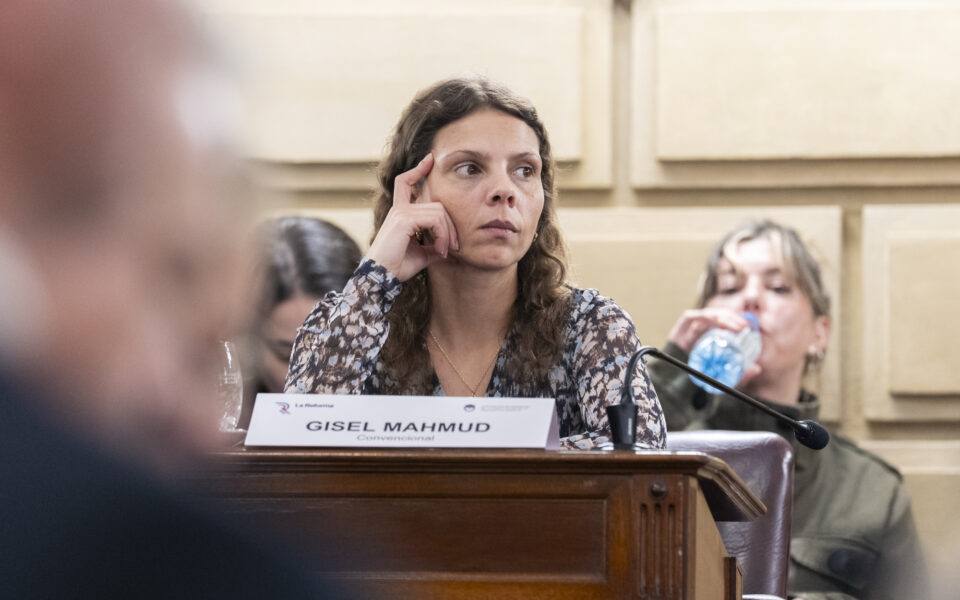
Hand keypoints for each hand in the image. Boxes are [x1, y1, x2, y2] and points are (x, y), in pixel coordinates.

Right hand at [364, 153, 459, 280]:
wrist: (382, 277)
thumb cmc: (398, 266)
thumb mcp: (422, 254)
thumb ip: (434, 245)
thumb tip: (450, 248)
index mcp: (400, 212)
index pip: (406, 182)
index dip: (417, 170)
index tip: (429, 159)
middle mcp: (399, 208)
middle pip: (437, 205)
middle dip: (450, 225)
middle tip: (454, 247)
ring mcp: (401, 212)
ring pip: (439, 212)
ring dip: (448, 234)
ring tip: (446, 251)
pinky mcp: (404, 219)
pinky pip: (434, 220)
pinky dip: (442, 235)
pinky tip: (440, 250)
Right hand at [668, 308, 761, 384]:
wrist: (673, 383)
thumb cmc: (697, 378)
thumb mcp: (723, 377)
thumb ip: (739, 375)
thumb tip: (757, 368)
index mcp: (711, 337)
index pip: (726, 323)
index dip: (738, 322)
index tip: (749, 328)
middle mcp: (702, 330)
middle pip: (719, 317)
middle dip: (733, 319)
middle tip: (745, 327)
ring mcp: (691, 327)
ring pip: (710, 314)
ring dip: (724, 317)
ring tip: (736, 326)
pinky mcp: (681, 326)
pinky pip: (694, 316)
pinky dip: (707, 317)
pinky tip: (717, 321)